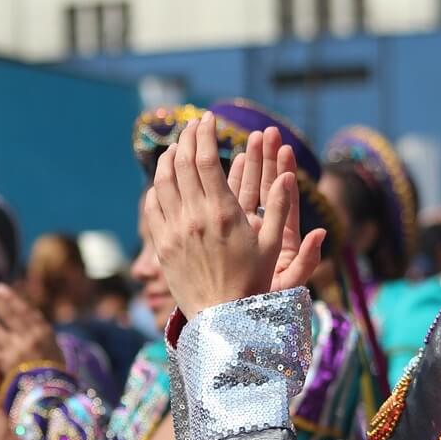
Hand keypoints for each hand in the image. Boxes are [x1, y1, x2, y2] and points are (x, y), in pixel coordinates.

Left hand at [0, 283, 63, 378]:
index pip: (25, 310)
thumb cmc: (53, 367)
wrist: (50, 392)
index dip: (11, 298)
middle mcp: (29, 338)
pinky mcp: (5, 363)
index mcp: (43, 332)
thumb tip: (22, 311)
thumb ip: (38, 328)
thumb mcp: (53, 344)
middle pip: (8, 315)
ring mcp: (16, 350)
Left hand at [144, 113, 324, 317]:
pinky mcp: (162, 246)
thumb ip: (281, 209)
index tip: (208, 119)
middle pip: (183, 163)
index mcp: (224, 214)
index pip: (207, 160)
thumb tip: (288, 177)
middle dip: (188, 137)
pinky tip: (164, 180)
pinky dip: (156, 187)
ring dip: (169, 158)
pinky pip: (152, 207)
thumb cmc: (252, 284)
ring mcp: (175, 231)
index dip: (205, 134)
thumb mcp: (273, 247)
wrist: (222, 320)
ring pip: (163, 181)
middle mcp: (195, 218)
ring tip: (178, 146)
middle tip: (194, 125)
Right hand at [226, 126, 327, 293]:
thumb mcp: (288, 284)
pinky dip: (230, 182)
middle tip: (268, 132)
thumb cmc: (265, 307)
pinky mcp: (229, 234)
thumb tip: (322, 234)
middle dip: (268, 160)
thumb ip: (307, 261)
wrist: (238, 320)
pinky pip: (230, 203)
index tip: (287, 149)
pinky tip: (231, 161)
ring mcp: (245, 231)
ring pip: (248, 192)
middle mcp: (265, 233)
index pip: (286, 200)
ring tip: (253, 138)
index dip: (286, 174)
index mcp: (282, 241)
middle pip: (268, 189)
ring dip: (251, 165)